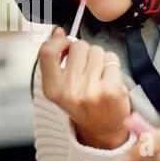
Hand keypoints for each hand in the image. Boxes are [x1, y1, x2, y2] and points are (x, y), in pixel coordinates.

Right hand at [39, 26, 130, 148]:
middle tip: (86, 68)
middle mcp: (69, 91)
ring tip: (97, 74)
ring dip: (99, 57)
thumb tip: (58, 31)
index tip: (65, 45)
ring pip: (96, 50)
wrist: (102, 129)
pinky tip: (108, 78)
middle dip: (83, 51)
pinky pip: (111, 58)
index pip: (47, 52)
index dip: (58, 42)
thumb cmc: (80, 102)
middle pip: (78, 46)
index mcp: (52, 88)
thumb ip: (56, 57)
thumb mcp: (60, 84)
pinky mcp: (111, 90)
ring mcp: (90, 91)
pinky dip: (112, 64)